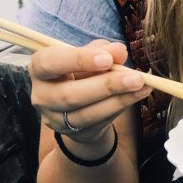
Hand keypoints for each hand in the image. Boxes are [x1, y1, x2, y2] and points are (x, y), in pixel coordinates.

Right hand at [28, 39, 151, 143]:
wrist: (80, 102)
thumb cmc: (83, 70)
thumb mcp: (91, 54)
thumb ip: (103, 50)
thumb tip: (119, 51)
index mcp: (40, 67)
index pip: (50, 63)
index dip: (78, 60)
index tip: (107, 59)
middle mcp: (41, 94)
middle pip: (70, 94)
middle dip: (106, 85)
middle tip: (136, 77)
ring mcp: (55, 117)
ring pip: (86, 113)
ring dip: (118, 98)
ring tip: (142, 85)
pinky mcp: (72, 132)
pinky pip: (98, 121)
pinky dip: (121, 106)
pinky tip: (139, 94)